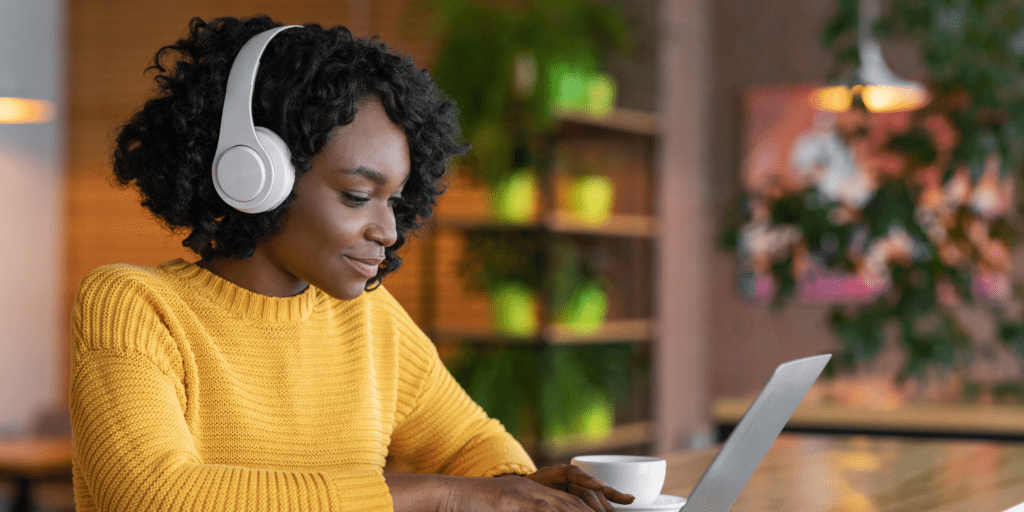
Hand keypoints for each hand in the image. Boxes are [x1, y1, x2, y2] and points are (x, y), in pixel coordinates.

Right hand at [436, 466, 632, 511]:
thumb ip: (526, 511)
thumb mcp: (508, 511)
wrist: (446, 496)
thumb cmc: (473, 509)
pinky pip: (544, 510)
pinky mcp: (514, 500)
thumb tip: (544, 510)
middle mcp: (535, 490)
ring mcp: (525, 494)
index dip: (598, 509)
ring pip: (566, 507)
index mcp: (535, 494)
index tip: (619, 511)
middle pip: (577, 503)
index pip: (574, 502)